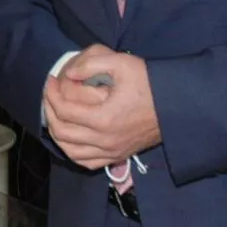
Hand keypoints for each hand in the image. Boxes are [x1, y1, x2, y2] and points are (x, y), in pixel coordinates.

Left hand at [47, 44, 161, 170]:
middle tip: (50, 94)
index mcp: (103, 119)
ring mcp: (112, 151)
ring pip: (71, 151)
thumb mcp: (121, 63)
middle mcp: (105, 140)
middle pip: (62, 132)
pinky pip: (86, 162)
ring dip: (57, 133)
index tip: (50, 80)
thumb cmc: (150, 83)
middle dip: (50, 111)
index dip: (51, 93)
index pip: (64, 110)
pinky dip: (72, 151)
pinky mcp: (118, 156)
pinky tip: (70, 137)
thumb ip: (90, 64)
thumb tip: (68, 73)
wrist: (177, 105)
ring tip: (56, 113)